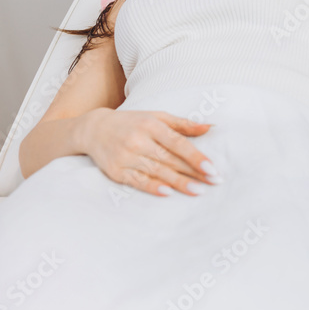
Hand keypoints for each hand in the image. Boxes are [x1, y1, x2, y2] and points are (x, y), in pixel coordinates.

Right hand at [80, 108, 220, 196]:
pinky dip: (153, 187)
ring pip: (157, 172)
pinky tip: (168, 192)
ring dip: (179, 183)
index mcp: (151, 125)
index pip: (178, 143)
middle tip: (214, 182)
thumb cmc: (133, 122)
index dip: (196, 156)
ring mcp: (126, 157)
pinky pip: (138, 181)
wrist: (94, 129)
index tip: (212, 168)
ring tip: (198, 191)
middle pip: (170, 160)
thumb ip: (183, 124)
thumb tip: (210, 128)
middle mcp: (138, 141)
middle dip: (194, 172)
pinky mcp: (116, 171)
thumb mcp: (157, 117)